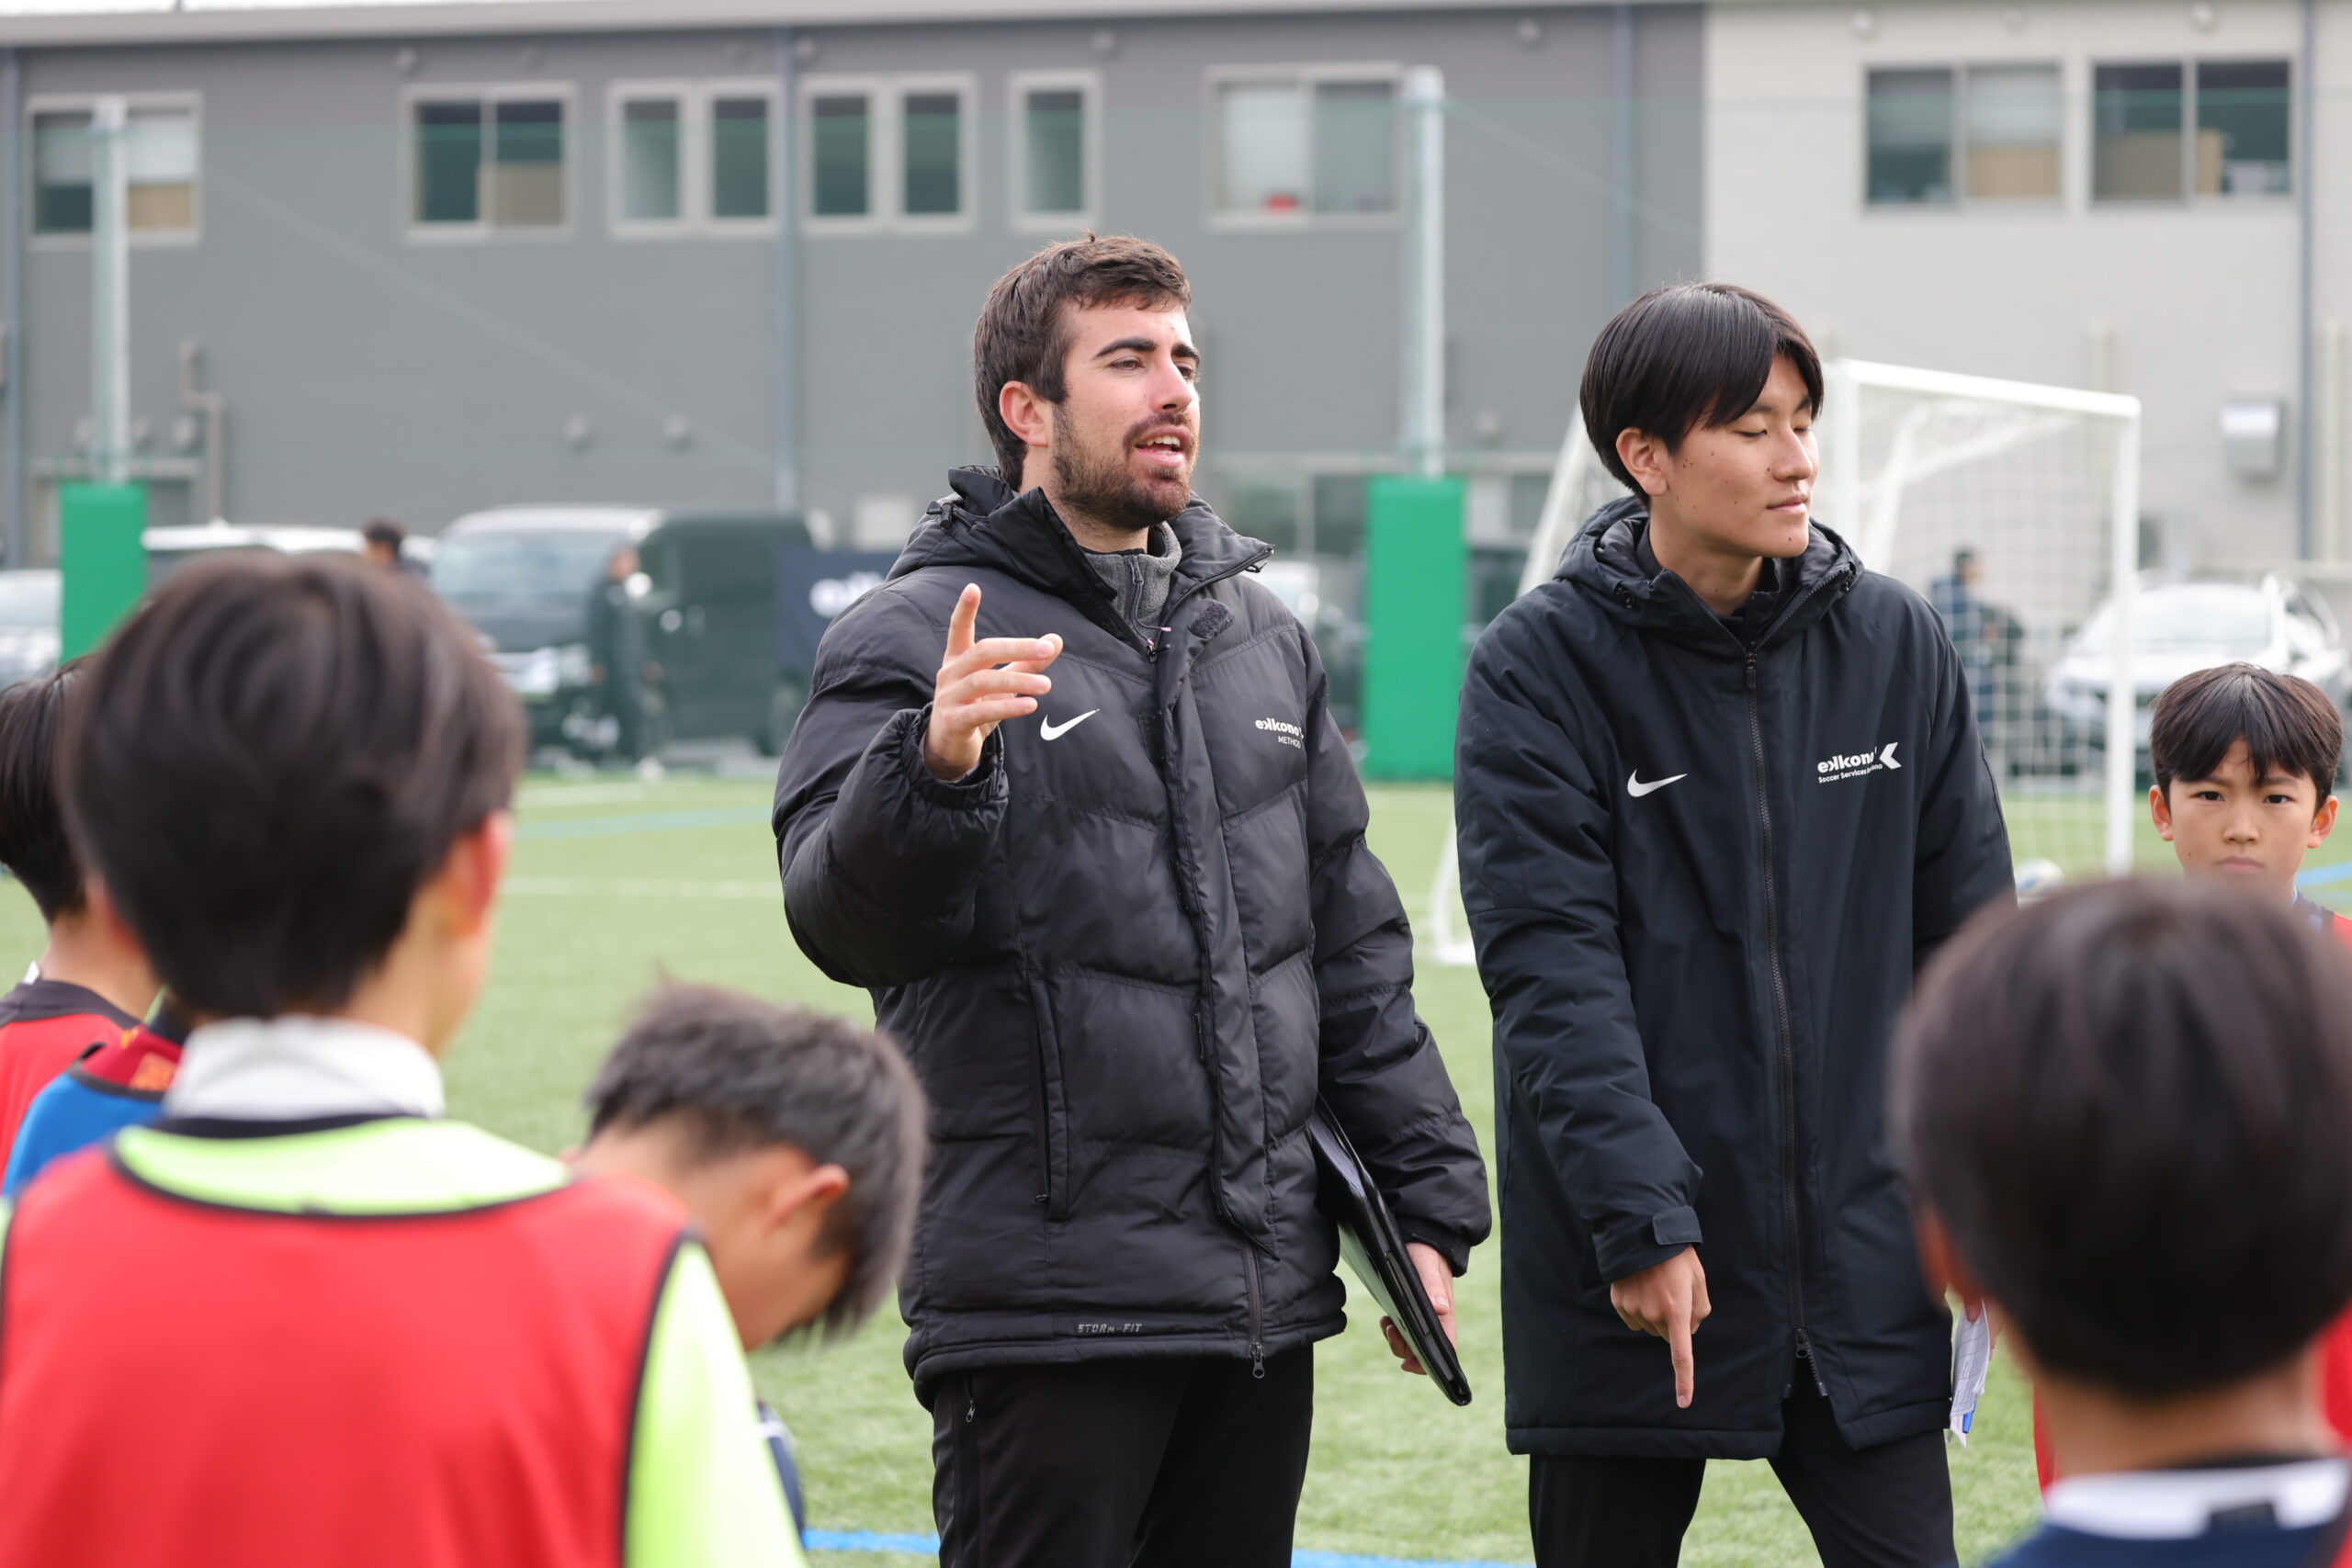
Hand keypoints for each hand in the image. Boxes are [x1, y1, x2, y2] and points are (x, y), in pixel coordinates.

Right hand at [923, 584, 1061, 781]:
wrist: (949, 747)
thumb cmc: (976, 707)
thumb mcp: (1001, 684)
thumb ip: (1026, 662)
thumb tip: (1056, 640)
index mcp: (958, 659)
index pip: (958, 630)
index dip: (964, 610)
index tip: (973, 587)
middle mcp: (950, 674)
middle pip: (983, 652)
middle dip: (1016, 647)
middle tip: (1046, 648)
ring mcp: (949, 697)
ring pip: (984, 681)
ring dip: (1018, 681)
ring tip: (1047, 685)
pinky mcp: (953, 721)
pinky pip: (983, 711)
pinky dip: (1009, 707)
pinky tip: (1030, 705)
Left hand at [1380, 1241, 1456, 1375]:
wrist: (1421, 1235)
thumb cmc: (1428, 1251)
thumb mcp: (1428, 1265)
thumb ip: (1434, 1286)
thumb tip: (1442, 1309)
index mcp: (1445, 1313)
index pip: (1444, 1348)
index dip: (1427, 1364)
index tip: (1407, 1365)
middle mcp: (1436, 1317)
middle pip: (1422, 1349)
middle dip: (1403, 1348)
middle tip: (1390, 1330)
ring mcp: (1423, 1314)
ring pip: (1410, 1340)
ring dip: (1396, 1338)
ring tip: (1386, 1322)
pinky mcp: (1410, 1307)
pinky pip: (1403, 1328)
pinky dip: (1392, 1328)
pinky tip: (1386, 1318)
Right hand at [1609, 1245, 1709, 1409]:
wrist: (1643, 1233)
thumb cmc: (1677, 1258)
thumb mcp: (1698, 1281)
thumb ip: (1700, 1311)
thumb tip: (1688, 1330)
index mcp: (1678, 1310)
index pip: (1682, 1354)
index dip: (1684, 1380)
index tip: (1683, 1402)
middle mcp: (1654, 1314)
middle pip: (1667, 1335)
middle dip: (1673, 1322)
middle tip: (1673, 1295)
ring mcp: (1634, 1309)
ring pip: (1649, 1327)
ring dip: (1655, 1315)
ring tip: (1656, 1287)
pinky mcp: (1619, 1302)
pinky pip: (1633, 1318)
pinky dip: (1638, 1308)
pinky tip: (1641, 1287)